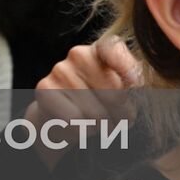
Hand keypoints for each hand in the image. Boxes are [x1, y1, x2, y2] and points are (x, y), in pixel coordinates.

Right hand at [25, 37, 142, 168]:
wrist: (64, 120)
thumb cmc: (102, 104)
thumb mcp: (126, 91)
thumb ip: (134, 82)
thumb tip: (134, 80)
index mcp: (101, 50)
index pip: (115, 49)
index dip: (128, 70)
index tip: (135, 86)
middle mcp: (78, 53)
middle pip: (114, 95)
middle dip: (120, 115)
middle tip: (115, 118)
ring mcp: (59, 69)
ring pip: (95, 112)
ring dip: (101, 126)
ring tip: (95, 122)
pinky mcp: (45, 89)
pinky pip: (75, 119)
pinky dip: (81, 129)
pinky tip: (77, 124)